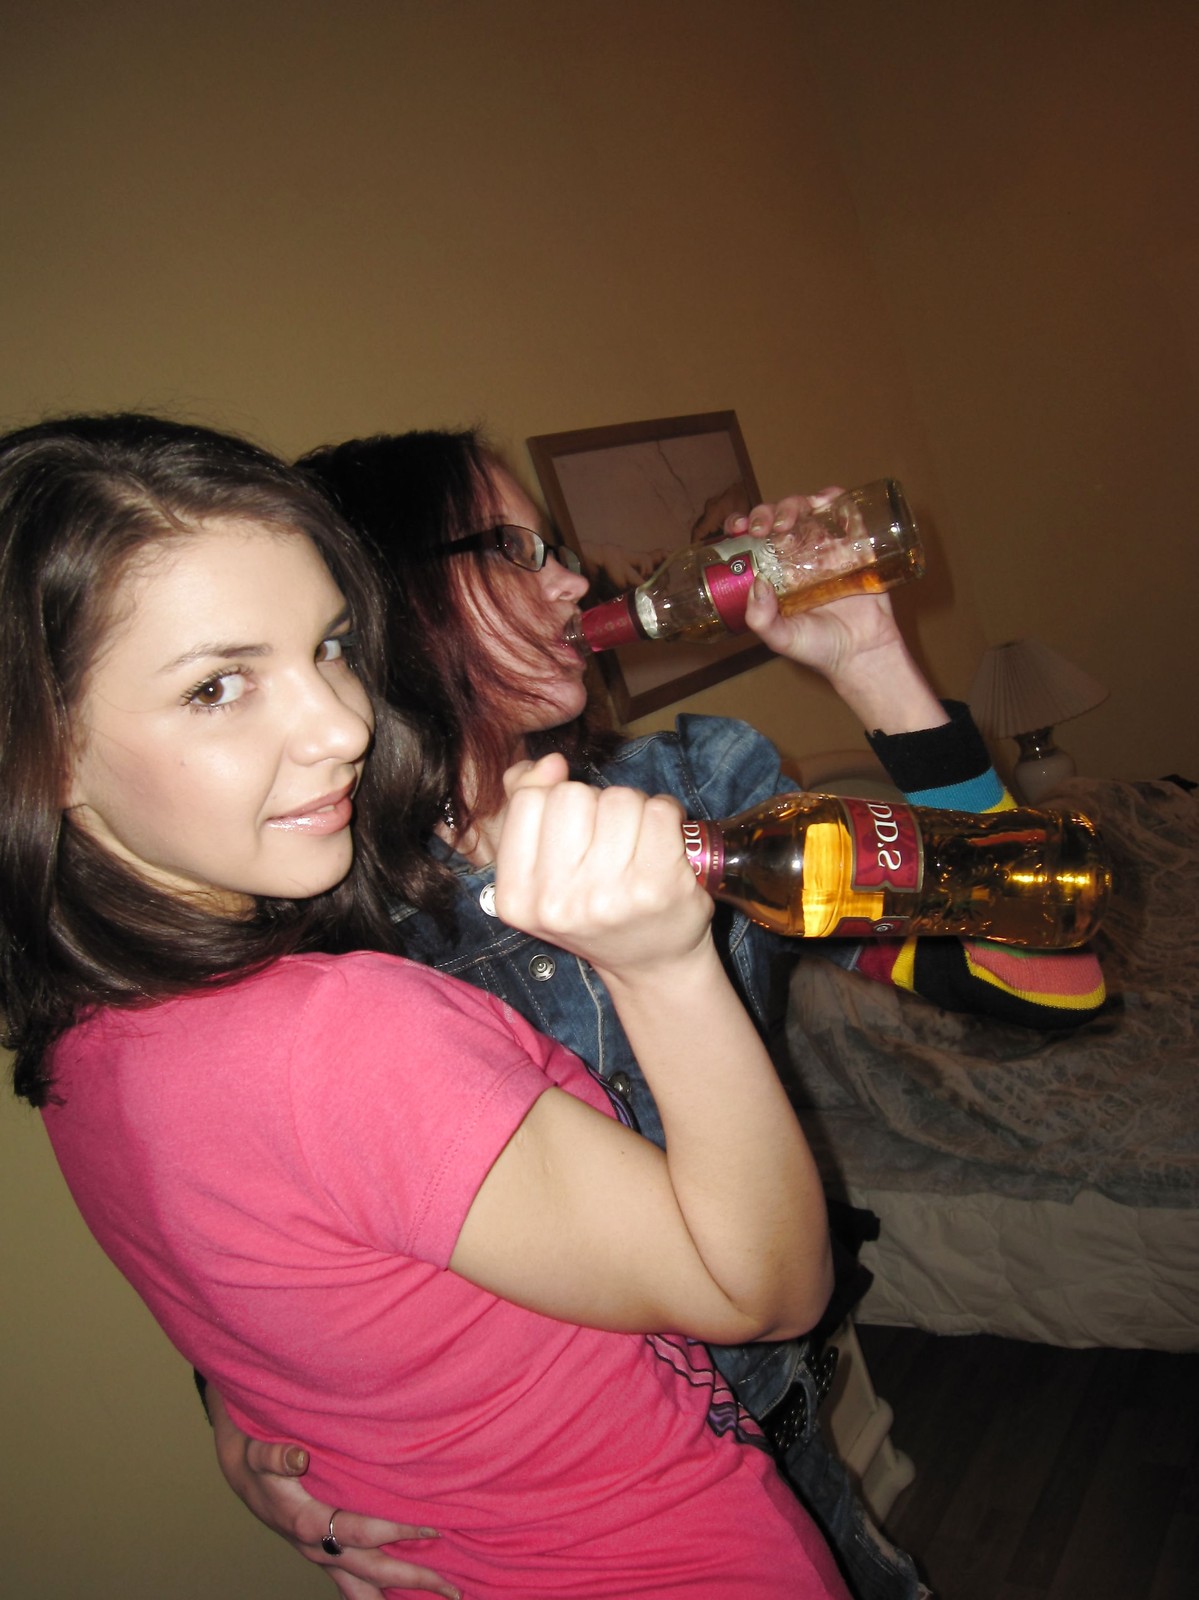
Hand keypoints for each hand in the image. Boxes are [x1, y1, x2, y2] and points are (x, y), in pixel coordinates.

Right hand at [208, 1387, 459, 1599]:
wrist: (243, 1472)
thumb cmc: (258, 1458)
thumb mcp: (260, 1452)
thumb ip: (276, 1456)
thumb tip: (298, 1458)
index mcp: (310, 1524)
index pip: (363, 1533)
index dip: (397, 1531)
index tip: (432, 1529)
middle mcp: (320, 1549)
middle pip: (373, 1572)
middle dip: (414, 1580)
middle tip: (454, 1589)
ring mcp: (324, 1557)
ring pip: (364, 1589)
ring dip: (398, 1597)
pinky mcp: (327, 1555)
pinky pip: (355, 1584)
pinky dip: (378, 1594)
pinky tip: (402, 1597)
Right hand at [494, 754, 712, 982]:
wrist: (650, 964)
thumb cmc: (595, 908)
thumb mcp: (541, 869)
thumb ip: (527, 803)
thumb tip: (550, 762)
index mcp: (515, 898)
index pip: (528, 801)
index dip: (556, 803)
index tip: (574, 834)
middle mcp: (555, 903)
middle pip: (572, 795)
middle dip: (594, 806)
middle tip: (608, 844)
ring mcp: (607, 896)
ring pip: (618, 798)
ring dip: (633, 810)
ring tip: (636, 847)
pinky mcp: (656, 887)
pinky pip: (659, 810)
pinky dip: (667, 815)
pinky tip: (665, 845)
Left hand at [727, 492, 906, 678]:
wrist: (862, 654)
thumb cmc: (819, 648)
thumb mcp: (782, 639)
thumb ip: (762, 619)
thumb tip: (756, 584)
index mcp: (776, 572)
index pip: (753, 539)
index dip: (743, 525)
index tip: (738, 528)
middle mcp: (799, 555)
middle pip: (778, 518)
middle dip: (767, 512)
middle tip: (765, 528)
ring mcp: (828, 548)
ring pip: (808, 509)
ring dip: (796, 504)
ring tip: (789, 520)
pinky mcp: (856, 547)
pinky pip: (848, 514)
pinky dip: (838, 499)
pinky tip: (828, 500)